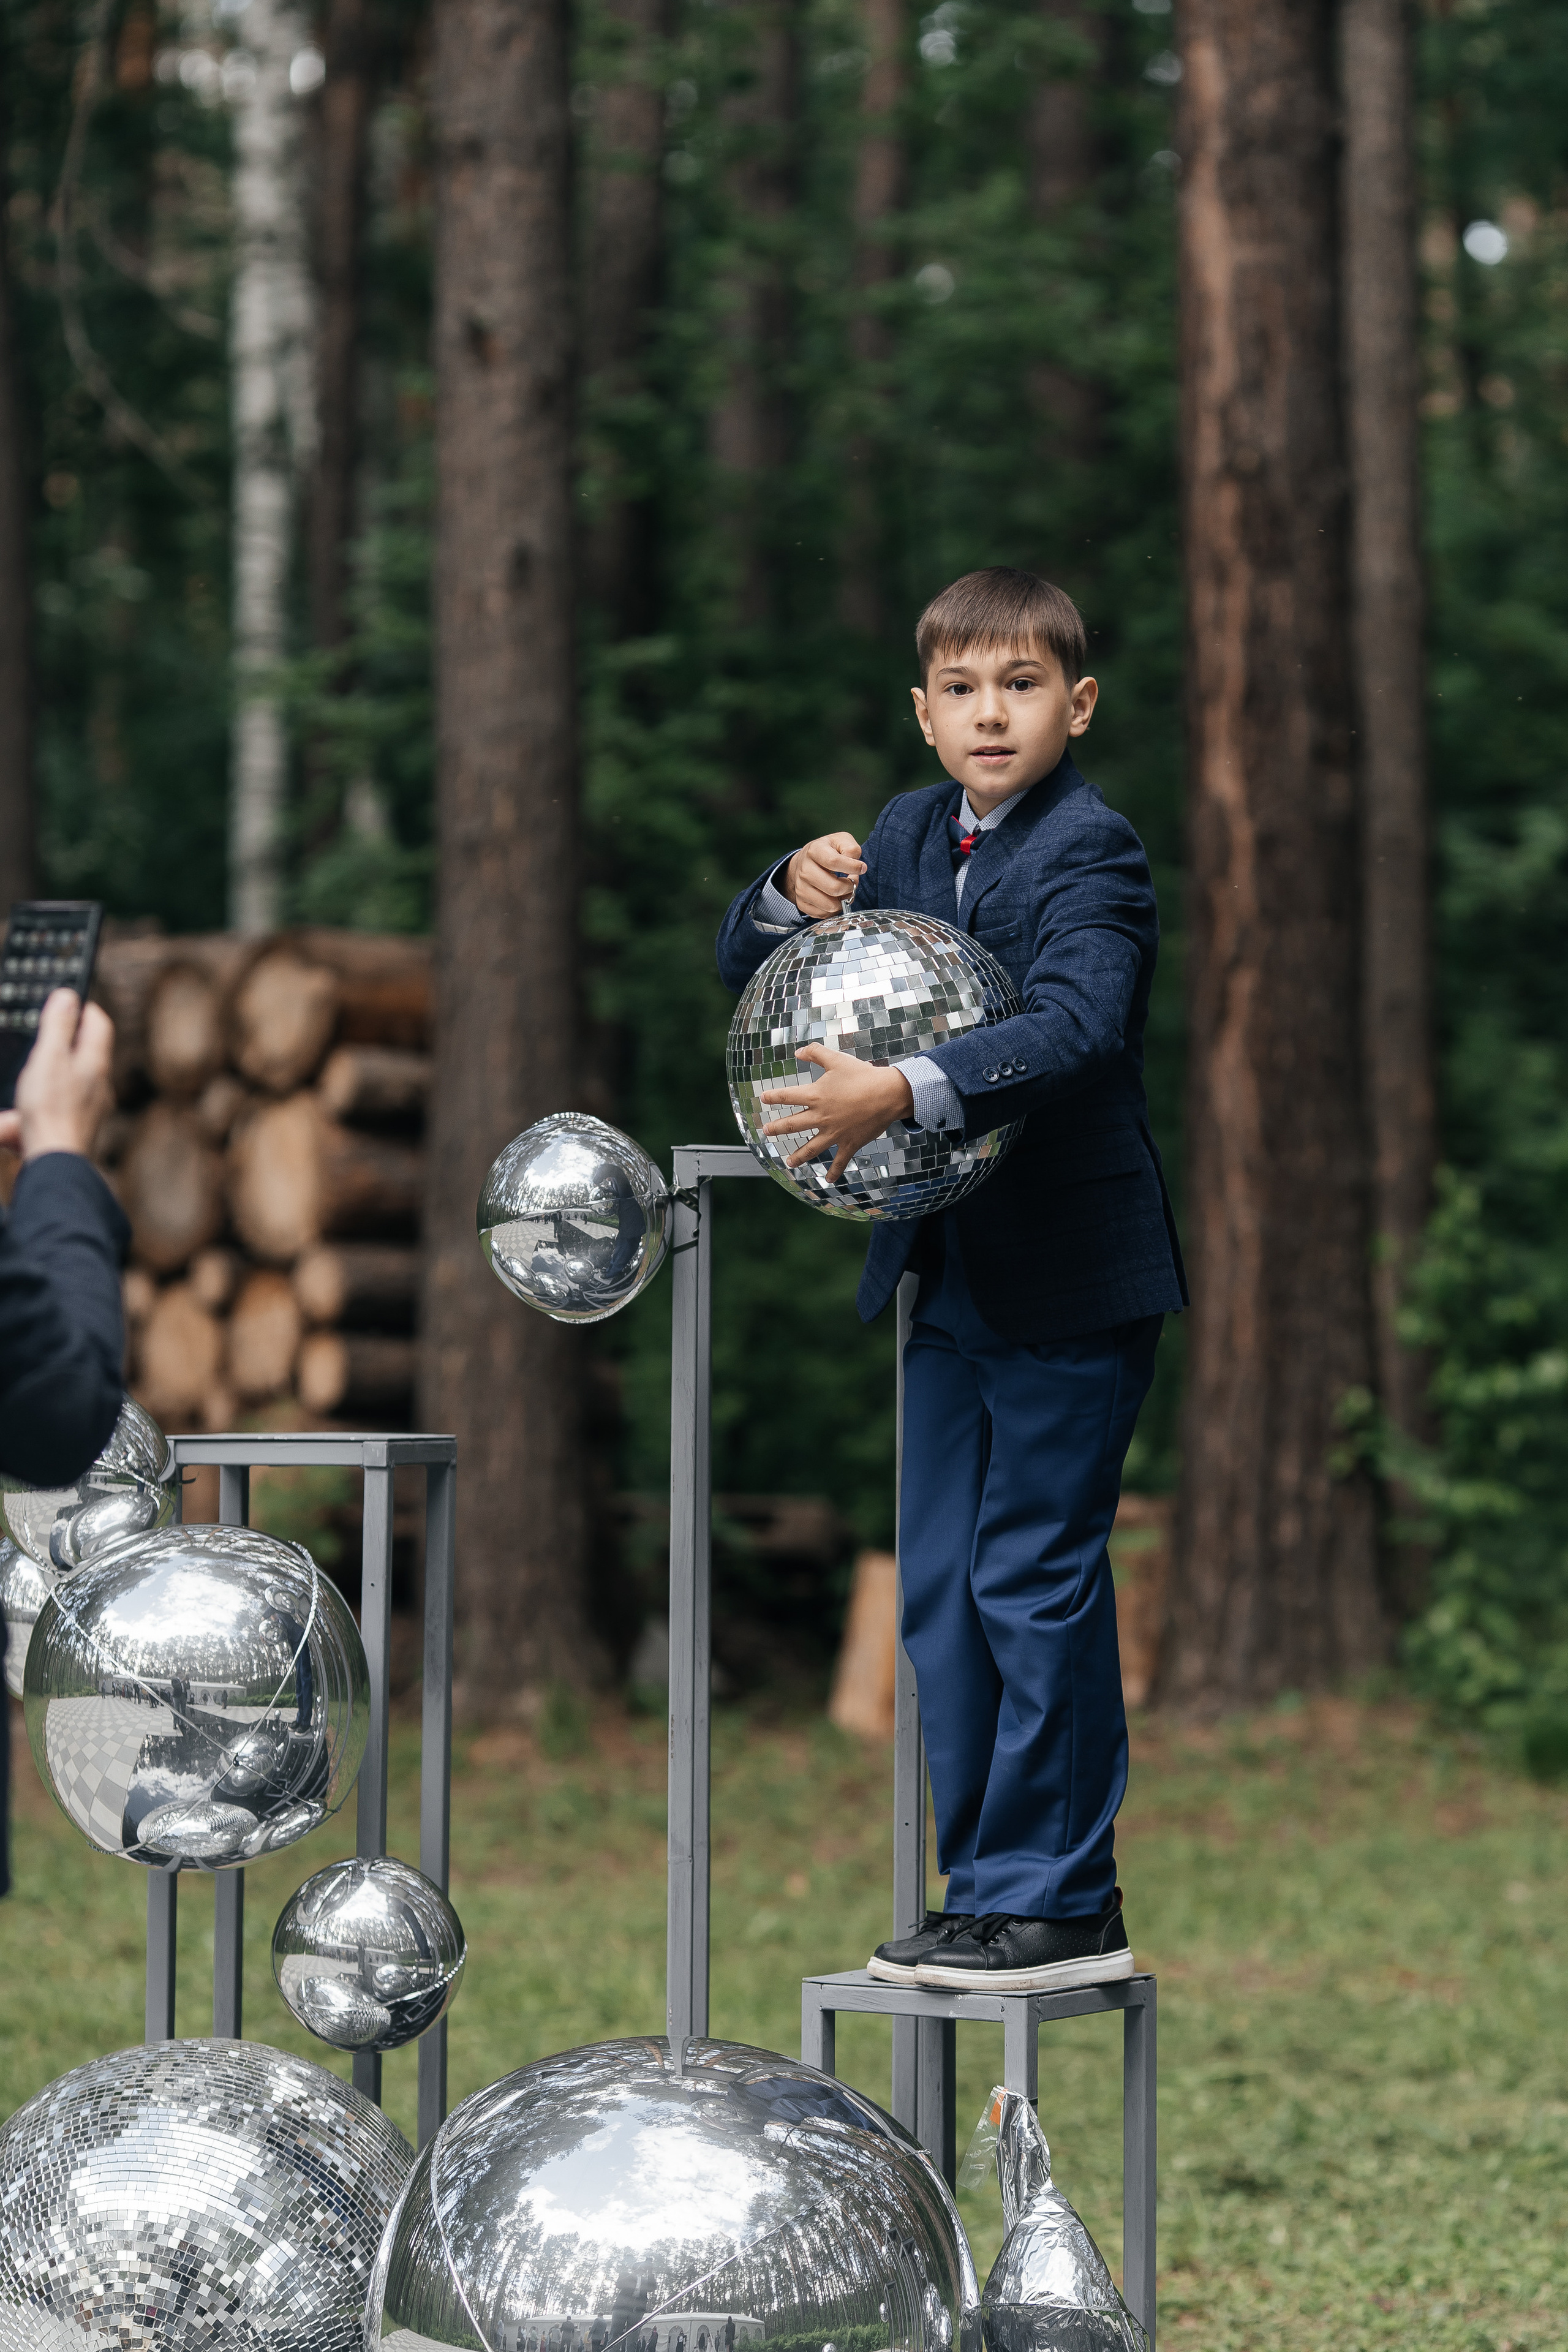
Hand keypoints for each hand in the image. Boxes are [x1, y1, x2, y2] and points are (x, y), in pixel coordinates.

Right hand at [0, 991, 114, 1161]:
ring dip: (54, 1070)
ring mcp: (91, 1108)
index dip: (84, 1008)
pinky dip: (44, 1099)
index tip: (67, 1002)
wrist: (54, 1161)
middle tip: (46, 1032)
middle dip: (66, 1040)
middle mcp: (100, 1085)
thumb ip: (58, 1027)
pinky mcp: (77, 1127)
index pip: (99, 1023)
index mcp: (96, 1063)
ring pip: (74, 1078)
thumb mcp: (49, 1058)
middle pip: (88, 1051)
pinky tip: (24, 1107)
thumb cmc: (51, 1110)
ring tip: (32, 1068)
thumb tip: (68, 996)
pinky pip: (60, 1104)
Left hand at [759, 1043, 913, 1184]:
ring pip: (811, 1148)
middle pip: (792, 1125)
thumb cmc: (862, 1075)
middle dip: (777, 1129)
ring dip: (798, 1156)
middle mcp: (821, 1117)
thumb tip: (797, 1052)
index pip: (787, 1097)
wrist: (887, 1094)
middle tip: (766, 1132)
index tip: (763, 1098)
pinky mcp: (849, 1143)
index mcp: (815, 1096)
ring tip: (789, 1162)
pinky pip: (839, 1161)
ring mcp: (834, 1133)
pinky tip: (828, 1180)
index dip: (773, 1097)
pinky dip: (834, 1172)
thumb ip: (815, 1053)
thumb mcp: (836, 1059)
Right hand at [784, 832, 865, 918]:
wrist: (804, 862)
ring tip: (844, 891)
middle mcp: (804, 870)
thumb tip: (857, 866)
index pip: (834, 862)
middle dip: (849, 887)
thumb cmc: (827, 851)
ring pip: (830, 905)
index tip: (862, 868)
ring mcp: (801, 888)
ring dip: (843, 900)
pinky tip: (835, 898)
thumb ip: (852, 848)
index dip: (853, 867)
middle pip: (833, 887)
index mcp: (814, 851)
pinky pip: (824, 914)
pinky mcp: (802, 903)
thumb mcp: (841, 841)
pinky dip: (834, 909)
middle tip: (852, 882)